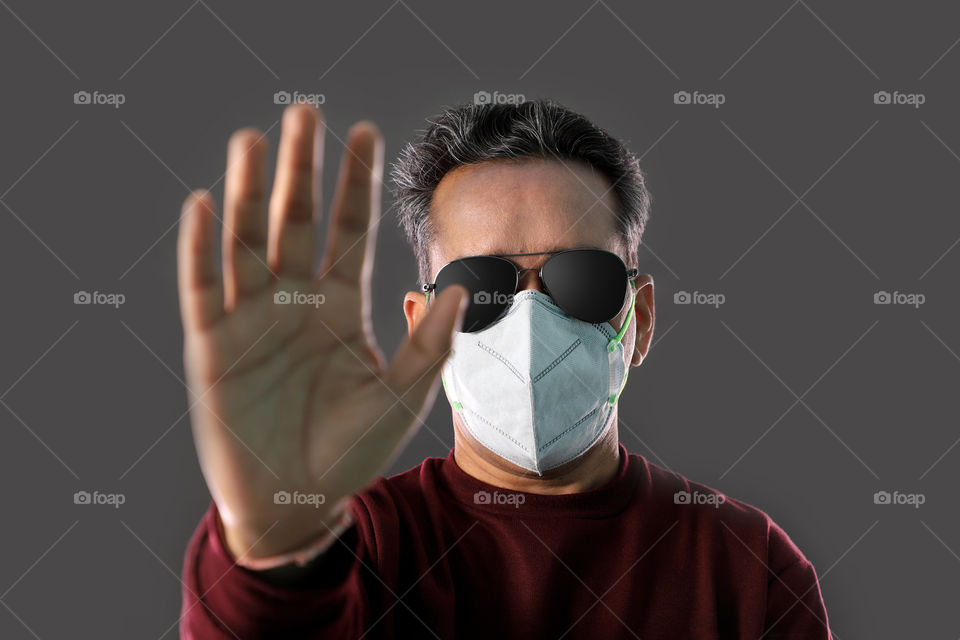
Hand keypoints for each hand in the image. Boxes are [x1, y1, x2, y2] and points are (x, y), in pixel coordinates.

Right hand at [177, 104, 466, 558]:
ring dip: (247, 191)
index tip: (368, 133)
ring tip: (253, 140)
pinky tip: (205, 205)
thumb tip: (466, 285)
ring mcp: (251, 319)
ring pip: (247, 241)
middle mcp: (294, 300)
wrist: (298, 504)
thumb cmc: (351, 451)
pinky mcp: (212, 346)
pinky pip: (204, 289)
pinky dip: (202, 249)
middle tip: (305, 112)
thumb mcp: (404, 396)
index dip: (358, 182)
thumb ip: (433, 344)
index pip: (351, 230)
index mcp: (340, 305)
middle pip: (297, 220)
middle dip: (301, 168)